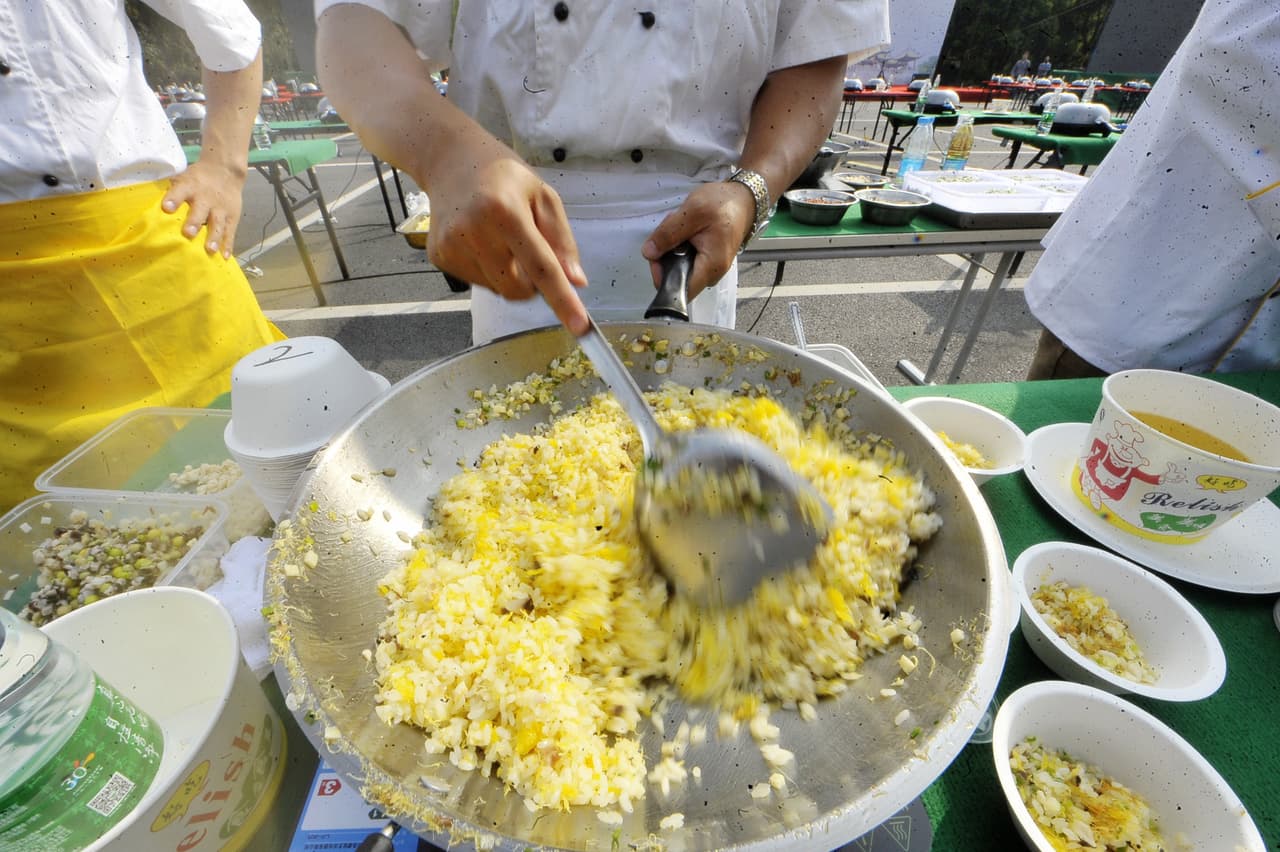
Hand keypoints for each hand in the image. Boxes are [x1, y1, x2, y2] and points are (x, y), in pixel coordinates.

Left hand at [161, 160, 246, 258]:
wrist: (225, 171)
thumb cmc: (197, 179)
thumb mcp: (183, 177)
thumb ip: (171, 190)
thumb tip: (148, 205)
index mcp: (190, 186)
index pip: (180, 191)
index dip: (174, 199)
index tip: (167, 207)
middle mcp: (206, 197)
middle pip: (200, 210)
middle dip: (195, 222)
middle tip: (188, 233)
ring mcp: (220, 208)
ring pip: (217, 223)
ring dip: (214, 237)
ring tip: (210, 250)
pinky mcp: (232, 216)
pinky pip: (230, 231)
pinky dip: (228, 244)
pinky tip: (224, 256)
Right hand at [425, 139, 589, 334]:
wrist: (449, 159)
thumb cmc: (502, 176)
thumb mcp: (543, 196)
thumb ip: (561, 241)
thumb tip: (576, 281)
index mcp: (505, 211)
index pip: (540, 267)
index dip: (562, 298)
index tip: (579, 325)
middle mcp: (473, 232)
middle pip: (518, 289)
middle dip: (533, 284)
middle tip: (531, 252)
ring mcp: (452, 246)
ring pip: (498, 290)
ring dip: (510, 275)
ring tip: (501, 238)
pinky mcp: (439, 257)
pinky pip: (478, 283)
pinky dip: (489, 271)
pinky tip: (482, 242)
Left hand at [640, 180, 754, 298]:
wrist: (743, 199)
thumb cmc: (723, 204)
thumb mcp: (692, 213)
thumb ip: (668, 234)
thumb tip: (649, 253)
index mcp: (711, 267)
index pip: (680, 290)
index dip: (662, 277)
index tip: (656, 257)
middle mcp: (711, 274)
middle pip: (676, 278)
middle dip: (665, 256)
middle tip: (670, 231)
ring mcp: (709, 268)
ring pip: (678, 267)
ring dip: (671, 247)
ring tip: (681, 226)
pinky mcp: (707, 261)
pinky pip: (685, 259)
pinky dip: (680, 245)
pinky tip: (685, 229)